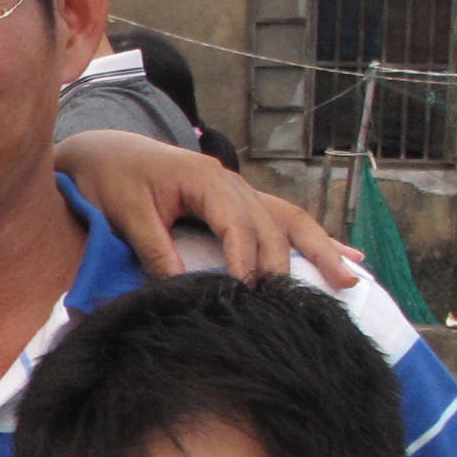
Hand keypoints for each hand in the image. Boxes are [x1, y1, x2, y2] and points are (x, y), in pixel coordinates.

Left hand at [54, 130, 360, 286]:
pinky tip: (346, 256)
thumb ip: (154, 247)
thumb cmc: (112, 178)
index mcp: (207, 179)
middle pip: (273, 226)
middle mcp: (232, 182)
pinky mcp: (238, 202)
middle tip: (296, 306)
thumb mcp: (126, 212)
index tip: (247, 295)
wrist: (105, 150)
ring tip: (352, 280)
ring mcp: (240, 190)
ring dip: (321, 249)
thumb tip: (181, 288)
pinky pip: (283, 219)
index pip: (239, 226)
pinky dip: (313, 240)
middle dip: (286, 266)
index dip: (246, 262)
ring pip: (289, 220)